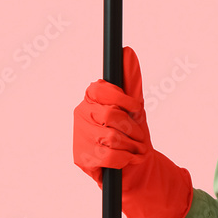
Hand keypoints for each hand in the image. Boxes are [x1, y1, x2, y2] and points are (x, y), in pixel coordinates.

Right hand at [73, 46, 192, 217]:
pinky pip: (110, 156)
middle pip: (111, 115)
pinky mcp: (81, 158)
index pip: (101, 89)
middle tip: (138, 135)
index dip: (124, 99)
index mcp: (91, 98)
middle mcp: (81, 114)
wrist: (132, 165)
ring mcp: (79, 136)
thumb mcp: (134, 106)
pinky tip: (126, 158)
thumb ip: (131, 80)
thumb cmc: (131, 131)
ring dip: (131, 145)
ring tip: (134, 148)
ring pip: (113, 137)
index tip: (136, 108)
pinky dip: (125, 158)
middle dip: (132, 127)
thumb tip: (127, 51)